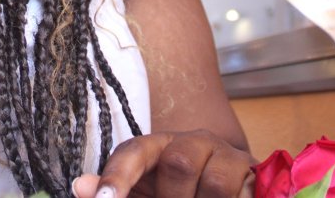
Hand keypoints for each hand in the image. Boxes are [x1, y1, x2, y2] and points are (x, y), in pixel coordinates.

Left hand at [71, 130, 253, 197]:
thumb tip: (80, 187)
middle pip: (178, 163)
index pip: (134, 151)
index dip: (117, 176)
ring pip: (214, 183)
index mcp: (158, 147)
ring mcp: (226, 155)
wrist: (236, 193)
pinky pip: (241, 193)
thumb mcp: (147, 196)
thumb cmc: (183, 197)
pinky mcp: (254, 172)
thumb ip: (118, 192)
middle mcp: (192, 142)